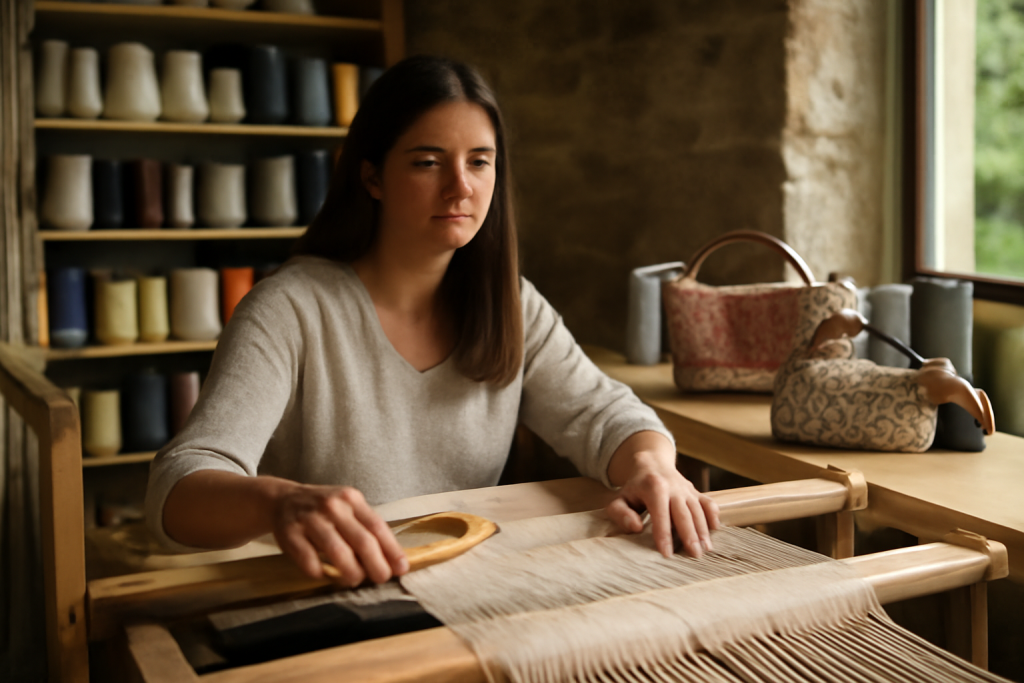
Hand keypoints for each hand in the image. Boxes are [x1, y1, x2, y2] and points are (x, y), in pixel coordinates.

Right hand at [272, 483, 408, 586]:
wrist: (282, 499)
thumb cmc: (323, 510)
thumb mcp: (347, 508)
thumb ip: (366, 528)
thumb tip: (392, 559)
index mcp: (350, 498)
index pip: (377, 526)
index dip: (391, 549)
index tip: (401, 568)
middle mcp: (332, 506)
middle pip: (361, 540)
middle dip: (376, 564)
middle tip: (382, 578)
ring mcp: (310, 519)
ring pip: (337, 551)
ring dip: (351, 571)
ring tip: (356, 580)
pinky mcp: (290, 533)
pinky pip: (309, 560)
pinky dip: (320, 572)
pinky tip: (325, 575)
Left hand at [606, 433, 719, 557]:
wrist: (651, 464)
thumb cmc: (634, 488)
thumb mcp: (619, 499)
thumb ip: (621, 514)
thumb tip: (636, 527)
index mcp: (654, 487)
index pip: (660, 514)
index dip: (663, 534)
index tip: (667, 554)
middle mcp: (673, 487)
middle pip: (684, 513)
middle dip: (690, 535)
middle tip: (695, 555)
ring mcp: (687, 489)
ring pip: (698, 510)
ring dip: (703, 530)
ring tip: (706, 549)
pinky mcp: (696, 492)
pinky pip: (708, 503)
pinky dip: (713, 515)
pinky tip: (715, 529)